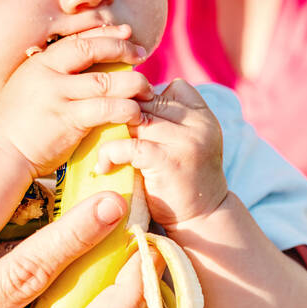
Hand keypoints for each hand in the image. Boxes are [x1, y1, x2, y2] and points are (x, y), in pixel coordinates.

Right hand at [0, 25, 152, 177]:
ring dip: (132, 83)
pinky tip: (136, 113)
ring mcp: (58, 97)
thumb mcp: (32, 86)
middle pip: (92, 49)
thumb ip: (56, 73)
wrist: (1, 152)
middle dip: (122, 48)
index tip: (127, 32)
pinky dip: (126, 109)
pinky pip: (106, 109)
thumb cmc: (20, 122)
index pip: (78, 37)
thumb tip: (89, 62)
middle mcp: (48, 74)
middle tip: (142, 54)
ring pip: (105, 81)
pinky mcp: (69, 120)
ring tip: (146, 90)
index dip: (106, 33)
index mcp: (41, 62)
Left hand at [96, 78, 228, 227]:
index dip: (146, 99)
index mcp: (203, 115)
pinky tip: (104, 166)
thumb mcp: (184, 143)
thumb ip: (166, 120)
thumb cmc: (182, 181)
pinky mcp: (168, 161)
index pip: (171, 87)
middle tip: (103, 132)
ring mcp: (187, 141)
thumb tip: (123, 100)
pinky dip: (110, 154)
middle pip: (148, 101)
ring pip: (136, 119)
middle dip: (124, 116)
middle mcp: (199, 123)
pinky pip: (129, 145)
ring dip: (113, 132)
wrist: (202, 220)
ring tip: (103, 150)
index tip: (130, 119)